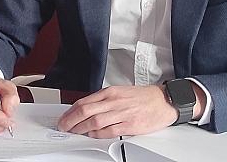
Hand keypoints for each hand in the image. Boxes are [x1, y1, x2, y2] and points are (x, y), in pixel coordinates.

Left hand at [58, 84, 185, 137]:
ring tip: (74, 132)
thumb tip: (86, 109)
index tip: (64, 117)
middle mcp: (113, 101)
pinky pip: (109, 130)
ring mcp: (122, 113)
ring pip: (95, 121)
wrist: (163, 100)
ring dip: (81, 128)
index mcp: (110, 92)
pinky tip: (92, 135)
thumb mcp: (119, 92)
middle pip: (85, 111)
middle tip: (63, 126)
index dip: (70, 111)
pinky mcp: (130, 124)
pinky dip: (98, 134)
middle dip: (71, 120)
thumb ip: (103, 101)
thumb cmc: (142, 97)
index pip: (84, 101)